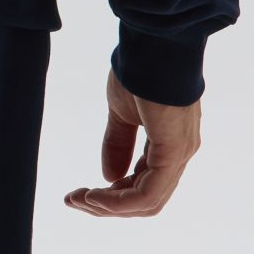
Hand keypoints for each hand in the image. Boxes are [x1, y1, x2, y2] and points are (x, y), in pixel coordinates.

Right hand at [65, 68, 201, 218]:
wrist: (153, 46)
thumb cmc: (140, 70)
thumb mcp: (122, 113)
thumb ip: (118, 144)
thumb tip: (109, 176)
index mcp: (169, 144)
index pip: (144, 184)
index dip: (112, 195)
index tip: (80, 193)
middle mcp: (179, 153)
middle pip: (146, 200)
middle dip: (108, 205)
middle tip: (74, 200)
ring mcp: (179, 154)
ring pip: (147, 201)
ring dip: (109, 206)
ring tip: (79, 199)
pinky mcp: (173, 152)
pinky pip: (147, 193)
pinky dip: (119, 201)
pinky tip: (94, 195)